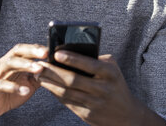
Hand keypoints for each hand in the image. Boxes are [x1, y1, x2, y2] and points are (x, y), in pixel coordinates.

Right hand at [0, 44, 47, 123]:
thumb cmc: (11, 92)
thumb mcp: (29, 83)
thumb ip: (40, 75)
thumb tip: (56, 68)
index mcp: (12, 60)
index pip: (24, 49)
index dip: (37, 48)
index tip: (51, 49)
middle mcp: (3, 64)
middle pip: (17, 52)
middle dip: (32, 51)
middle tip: (45, 53)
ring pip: (9, 64)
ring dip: (25, 65)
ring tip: (38, 68)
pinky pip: (2, 85)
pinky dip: (14, 87)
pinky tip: (25, 90)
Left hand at [37, 52, 165, 125]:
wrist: (126, 115)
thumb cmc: (115, 83)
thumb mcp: (112, 68)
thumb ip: (95, 59)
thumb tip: (69, 50)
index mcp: (110, 73)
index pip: (89, 64)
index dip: (72, 58)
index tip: (56, 53)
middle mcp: (103, 89)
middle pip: (73, 80)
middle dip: (53, 71)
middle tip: (40, 64)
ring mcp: (95, 104)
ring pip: (67, 92)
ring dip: (50, 83)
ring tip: (39, 74)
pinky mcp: (87, 115)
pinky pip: (67, 102)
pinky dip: (55, 93)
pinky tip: (48, 85)